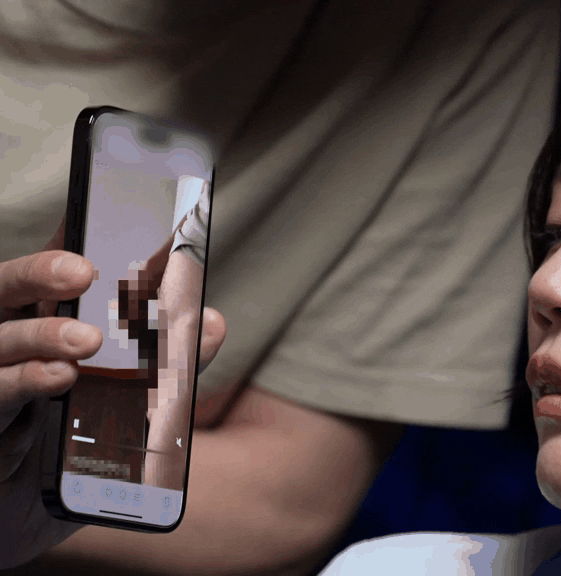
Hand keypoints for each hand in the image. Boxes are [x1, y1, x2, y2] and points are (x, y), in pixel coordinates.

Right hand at [0, 220, 226, 568]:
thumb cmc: (72, 451)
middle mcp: (0, 351)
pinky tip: (57, 380)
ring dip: (37, 337)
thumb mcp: (127, 405)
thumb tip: (210, 321)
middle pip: (2, 295)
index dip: (62, 246)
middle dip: (38, 275)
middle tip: (83, 270)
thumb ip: (167, 364)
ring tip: (86, 341)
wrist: (24, 526)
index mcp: (35, 331)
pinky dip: (22, 384)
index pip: (42, 279)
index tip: (96, 216)